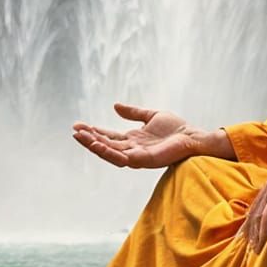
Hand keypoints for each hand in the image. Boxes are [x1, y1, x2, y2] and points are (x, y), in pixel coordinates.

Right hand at [72, 104, 231, 168]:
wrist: (192, 135)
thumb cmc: (176, 128)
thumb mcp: (151, 115)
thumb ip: (133, 112)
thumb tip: (115, 105)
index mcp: (132, 140)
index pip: (108, 136)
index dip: (93, 131)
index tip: (78, 125)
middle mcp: (131, 149)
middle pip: (105, 145)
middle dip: (89, 139)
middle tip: (74, 131)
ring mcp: (136, 156)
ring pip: (110, 153)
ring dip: (94, 146)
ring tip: (81, 137)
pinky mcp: (143, 160)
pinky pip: (122, 158)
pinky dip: (109, 152)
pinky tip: (98, 144)